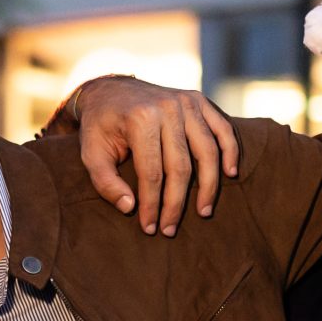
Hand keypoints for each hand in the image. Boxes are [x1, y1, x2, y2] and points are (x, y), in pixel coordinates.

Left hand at [62, 75, 240, 237]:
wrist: (109, 90)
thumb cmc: (99, 127)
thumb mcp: (90, 154)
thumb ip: (105, 183)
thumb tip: (131, 207)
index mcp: (140, 119)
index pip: (152, 172)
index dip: (152, 204)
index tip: (150, 227)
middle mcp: (167, 108)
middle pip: (181, 166)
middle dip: (176, 203)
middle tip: (171, 229)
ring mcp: (186, 102)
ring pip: (207, 151)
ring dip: (208, 185)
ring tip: (204, 211)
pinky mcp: (198, 100)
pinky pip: (222, 128)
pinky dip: (230, 151)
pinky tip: (230, 174)